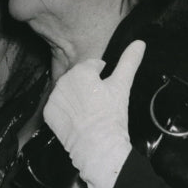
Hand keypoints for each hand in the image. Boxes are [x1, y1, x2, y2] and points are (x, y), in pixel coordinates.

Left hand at [43, 40, 145, 187]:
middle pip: (77, 78)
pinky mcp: (48, 113)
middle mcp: (63, 81)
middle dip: (87, 86)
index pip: (91, 66)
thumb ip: (129, 61)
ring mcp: (53, 97)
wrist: (97, 145)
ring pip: (67, 91)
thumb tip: (140, 42)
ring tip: (89, 111)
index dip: (101, 76)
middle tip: (98, 102)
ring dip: (76, 97)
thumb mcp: (122, 85)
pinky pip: (57, 107)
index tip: (105, 89)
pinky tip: (77, 118)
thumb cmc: (111, 115)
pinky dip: (65, 111)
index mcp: (80, 70)